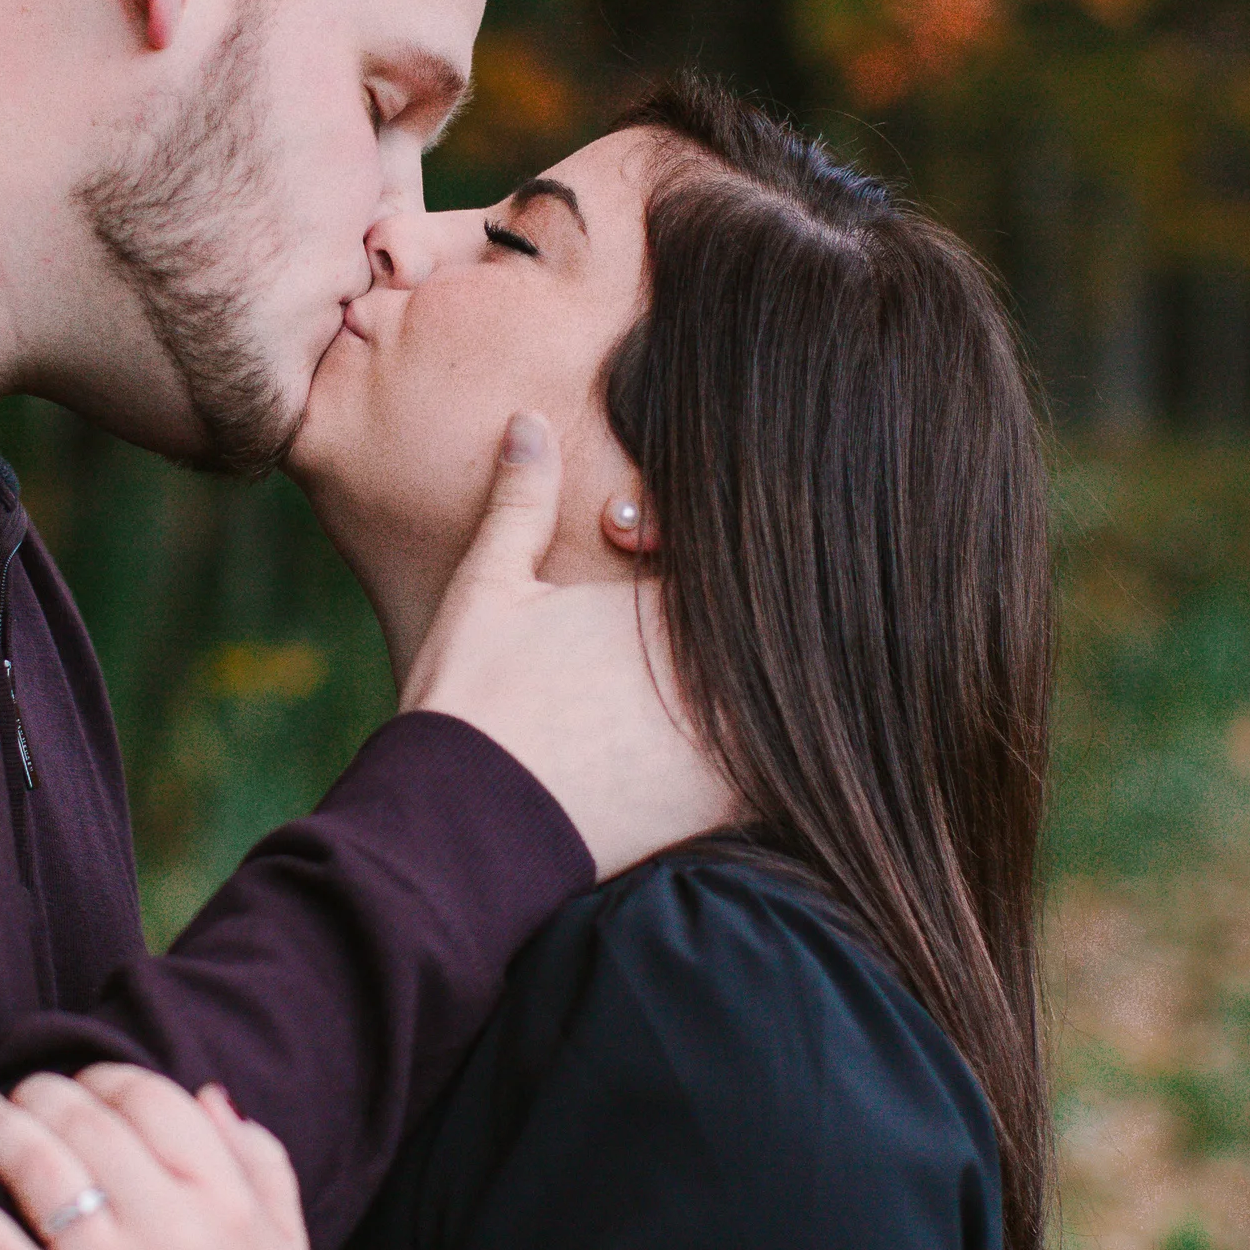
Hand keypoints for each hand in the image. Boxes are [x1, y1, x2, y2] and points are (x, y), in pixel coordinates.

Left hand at [0, 1064, 312, 1249]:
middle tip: (21, 1095)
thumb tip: (208, 1093)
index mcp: (227, 1206)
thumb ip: (261, 1162)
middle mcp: (171, 1234)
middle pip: (88, 1121)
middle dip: (44, 1093)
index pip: (153, 1098)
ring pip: (38, 1167)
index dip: (107, 1077)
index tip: (84, 1089)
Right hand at [404, 414, 737, 880]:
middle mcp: (712, 669)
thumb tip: (530, 421)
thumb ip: (520, 501)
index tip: (649, 578)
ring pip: (783, 697)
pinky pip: (784, 775)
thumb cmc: (471, 703)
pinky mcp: (728, 805)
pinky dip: (779, 762)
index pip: (732, 563)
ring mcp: (728, 741)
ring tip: (743, 696)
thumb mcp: (488, 587)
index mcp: (665, 606)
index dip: (692, 566)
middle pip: (764, 630)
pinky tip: (736, 759)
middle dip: (742, 629)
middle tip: (664, 655)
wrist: (464, 828)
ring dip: (772, 692)